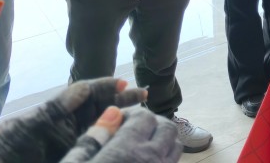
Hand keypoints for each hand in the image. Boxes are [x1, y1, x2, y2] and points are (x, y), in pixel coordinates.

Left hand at [0, 78, 146, 162]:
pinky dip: (118, 137)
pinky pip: (103, 145)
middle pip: (102, 106)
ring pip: (106, 125)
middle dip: (123, 99)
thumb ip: (55, 108)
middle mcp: (71, 126)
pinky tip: (130, 134)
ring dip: (124, 117)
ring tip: (143, 112)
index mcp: (58, 113)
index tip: (124, 84)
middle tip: (144, 94)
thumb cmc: (8, 153)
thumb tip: (83, 87)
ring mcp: (77, 143)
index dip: (105, 86)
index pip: (87, 93)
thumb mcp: (28, 127)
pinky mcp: (81, 156)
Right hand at [59, 106, 181, 162]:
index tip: (116, 122)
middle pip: (166, 128)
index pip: (144, 117)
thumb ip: (94, 137)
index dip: (131, 115)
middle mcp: (150, 160)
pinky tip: (142, 160)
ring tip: (139, 145)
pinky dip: (164, 155)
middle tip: (130, 131)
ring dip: (161, 139)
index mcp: (127, 150)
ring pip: (175, 146)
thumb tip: (113, 112)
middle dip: (151, 123)